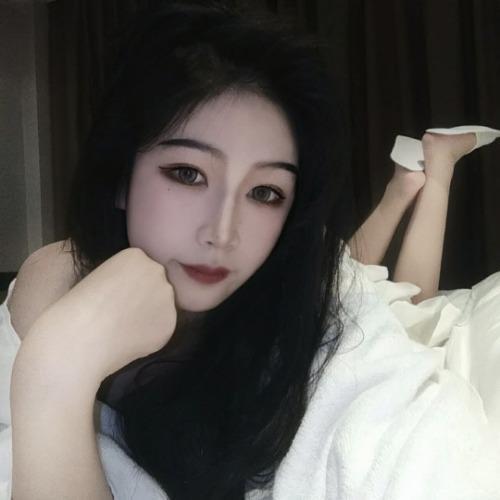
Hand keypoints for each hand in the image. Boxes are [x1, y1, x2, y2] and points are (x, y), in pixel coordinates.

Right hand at [25, 247, 176, 383]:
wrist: (80, 337)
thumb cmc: (80, 307)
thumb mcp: (102, 276)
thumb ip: (127, 277)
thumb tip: (140, 289)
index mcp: (137, 255)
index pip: (143, 270)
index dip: (129, 286)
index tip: (114, 297)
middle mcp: (157, 271)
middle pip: (156, 285)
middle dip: (145, 298)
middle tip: (121, 314)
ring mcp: (166, 296)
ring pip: (162, 306)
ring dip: (149, 316)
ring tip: (123, 327)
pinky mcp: (170, 321)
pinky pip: (162, 328)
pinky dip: (150, 335)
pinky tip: (129, 338)